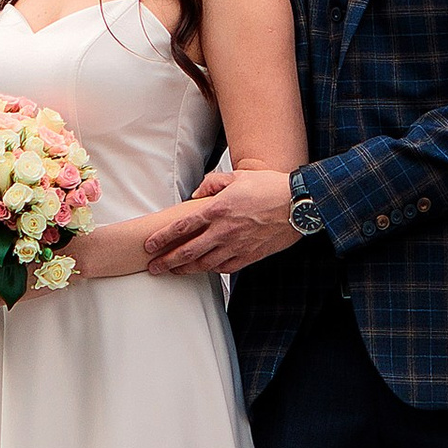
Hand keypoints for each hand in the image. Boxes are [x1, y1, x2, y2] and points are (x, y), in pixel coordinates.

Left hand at [143, 168, 299, 274]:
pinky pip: (224, 269)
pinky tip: (203, 270)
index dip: (164, 237)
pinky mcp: (249, 257)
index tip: (150, 244)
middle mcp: (224, 231)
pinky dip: (210, 270)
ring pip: (204, 263)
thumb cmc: (269, 188)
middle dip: (167, 261)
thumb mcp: (237, 176)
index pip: (183, 226)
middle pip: (188, 250)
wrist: (298, 206)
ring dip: (185, 269)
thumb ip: (212, 184)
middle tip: (153, 267)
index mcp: (218, 209)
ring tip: (172, 272)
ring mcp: (236, 246)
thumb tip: (196, 194)